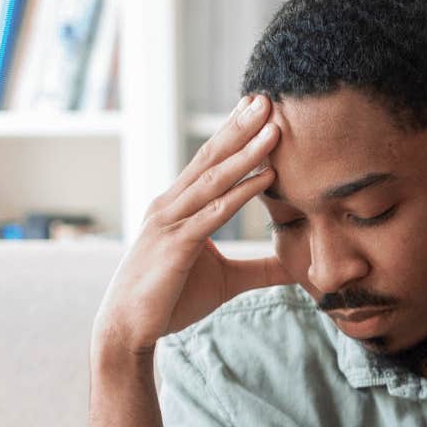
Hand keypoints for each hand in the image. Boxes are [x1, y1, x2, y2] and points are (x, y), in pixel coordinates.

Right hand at [91, 93, 291, 359]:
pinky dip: (242, 193)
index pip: (211, 162)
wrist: (129, 328)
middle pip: (212, 158)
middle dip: (240, 127)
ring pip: (215, 179)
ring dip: (247, 152)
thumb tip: (297, 266)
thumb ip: (261, 268)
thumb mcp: (228, 281)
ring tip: (275, 128)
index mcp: (180, 206)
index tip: (259, 109)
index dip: (235, 134)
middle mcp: (171, 205)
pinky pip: (215, 213)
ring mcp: (171, 222)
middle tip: (267, 98)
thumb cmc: (172, 299)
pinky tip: (266, 178)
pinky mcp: (176, 245)